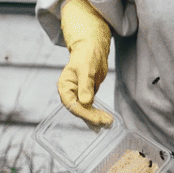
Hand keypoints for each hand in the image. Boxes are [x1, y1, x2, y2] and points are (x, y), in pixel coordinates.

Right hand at [58, 0, 112, 127]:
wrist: (92, 49)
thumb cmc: (87, 55)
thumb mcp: (86, 69)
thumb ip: (85, 85)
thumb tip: (85, 102)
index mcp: (65, 86)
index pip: (72, 104)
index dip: (84, 113)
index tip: (96, 119)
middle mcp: (70, 93)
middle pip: (79, 110)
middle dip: (92, 117)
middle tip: (106, 122)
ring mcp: (78, 95)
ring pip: (86, 111)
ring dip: (96, 118)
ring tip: (108, 123)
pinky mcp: (86, 95)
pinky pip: (91, 108)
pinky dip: (97, 114)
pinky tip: (105, 120)